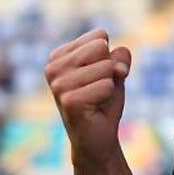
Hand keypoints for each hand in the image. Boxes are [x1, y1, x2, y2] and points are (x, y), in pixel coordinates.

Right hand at [44, 29, 131, 174]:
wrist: (98, 138)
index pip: (99, 36)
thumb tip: (117, 67)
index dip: (109, 57)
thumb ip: (120, 57)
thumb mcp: (115, 71)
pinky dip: (108, 97)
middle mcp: (53, 67)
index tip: (99, 77)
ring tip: (96, 100)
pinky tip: (94, 109)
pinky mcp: (69, 100)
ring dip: (109, 86)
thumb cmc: (104, 102)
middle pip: (101, 48)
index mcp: (59, 55)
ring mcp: (58, 85)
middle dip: (109, 70)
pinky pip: (106, 85)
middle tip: (99, 90)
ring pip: (105, 67)